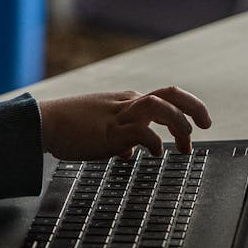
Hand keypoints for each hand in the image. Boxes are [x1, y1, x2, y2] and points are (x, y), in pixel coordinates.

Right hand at [38, 87, 212, 159]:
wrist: (42, 123)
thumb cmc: (67, 127)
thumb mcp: (100, 128)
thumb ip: (120, 137)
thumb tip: (132, 152)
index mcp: (127, 101)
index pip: (166, 97)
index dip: (186, 111)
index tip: (192, 134)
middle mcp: (127, 103)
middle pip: (170, 94)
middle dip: (194, 107)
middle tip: (205, 126)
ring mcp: (118, 115)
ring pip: (160, 106)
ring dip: (178, 123)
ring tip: (185, 143)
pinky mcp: (110, 131)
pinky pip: (141, 132)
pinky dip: (154, 143)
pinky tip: (155, 154)